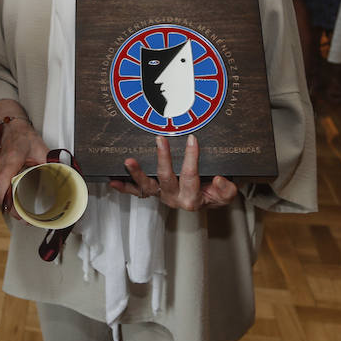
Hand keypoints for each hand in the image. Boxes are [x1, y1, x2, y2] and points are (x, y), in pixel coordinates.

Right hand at [0, 118, 48, 220]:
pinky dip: (7, 199)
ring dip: (9, 205)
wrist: (12, 128)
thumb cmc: (24, 137)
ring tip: (22, 216)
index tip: (17, 213)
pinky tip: (16, 205)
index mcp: (10, 162)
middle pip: (1, 195)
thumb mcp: (40, 149)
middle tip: (25, 220)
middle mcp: (0, 168)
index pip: (3, 183)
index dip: (9, 200)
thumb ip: (50, 162)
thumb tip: (64, 174)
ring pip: (0, 194)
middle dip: (11, 210)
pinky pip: (0, 190)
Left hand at [108, 136, 238, 210]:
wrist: (208, 201)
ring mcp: (161, 195)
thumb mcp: (227, 194)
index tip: (192, 139)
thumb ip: (225, 189)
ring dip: (136, 174)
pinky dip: (124, 187)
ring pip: (146, 186)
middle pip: (166, 178)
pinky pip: (136, 192)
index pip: (191, 175)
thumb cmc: (216, 194)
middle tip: (159, 140)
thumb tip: (218, 180)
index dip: (191, 157)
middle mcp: (173, 198)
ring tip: (128, 161)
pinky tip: (113, 181)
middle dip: (162, 158)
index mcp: (192, 199)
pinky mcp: (152, 193)